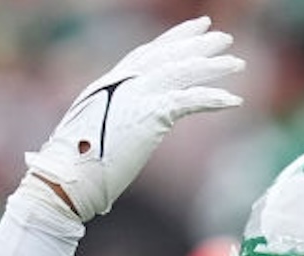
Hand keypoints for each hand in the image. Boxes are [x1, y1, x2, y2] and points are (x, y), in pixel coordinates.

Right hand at [23, 16, 243, 221]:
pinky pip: (188, 100)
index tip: (197, 30)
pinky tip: (234, 99)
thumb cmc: (80, 165)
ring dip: (211, 65)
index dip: (173, 40)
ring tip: (236, 62)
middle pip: (166, 55)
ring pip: (180, 71)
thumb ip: (120, 116)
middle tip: (224, 37)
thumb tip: (135, 122)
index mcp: (110, 84)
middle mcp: (121, 82)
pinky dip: (212, 98)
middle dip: (196, 43)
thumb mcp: (101, 130)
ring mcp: (134, 95)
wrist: (67, 178)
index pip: (147, 53)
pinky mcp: (148, 115)